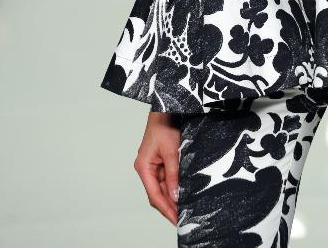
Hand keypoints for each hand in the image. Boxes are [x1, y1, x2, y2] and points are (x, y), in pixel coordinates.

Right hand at [133, 111, 180, 226]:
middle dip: (169, 206)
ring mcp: (152, 165)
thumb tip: (175, 195)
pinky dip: (173, 187)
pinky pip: (166, 178)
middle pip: (157, 194)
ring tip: (184, 209)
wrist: (166, 108)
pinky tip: (182, 193)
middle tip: (182, 219)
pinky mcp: (160, 161)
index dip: (166, 209)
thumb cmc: (164, 125)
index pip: (154, 195)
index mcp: (143, 167)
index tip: (176, 219)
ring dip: (172, 198)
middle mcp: (146, 168)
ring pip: (162, 187)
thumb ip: (173, 174)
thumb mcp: (171, 151)